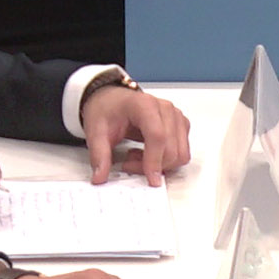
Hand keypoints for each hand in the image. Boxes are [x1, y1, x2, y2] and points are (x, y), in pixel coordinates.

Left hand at [82, 84, 199, 181]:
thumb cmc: (107, 109)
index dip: (155, 160)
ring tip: (138, 156)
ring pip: (180, 154)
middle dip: (152, 166)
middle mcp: (165, 109)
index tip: (150, 179)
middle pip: (171, 148)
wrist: (112, 99)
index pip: (157, 136)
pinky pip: (182, 152)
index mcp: (144, 105)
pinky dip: (166, 160)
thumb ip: (99, 155)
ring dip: (161, 164)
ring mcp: (176, 117)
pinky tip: (147, 152)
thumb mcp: (96, 131)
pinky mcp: (180, 126)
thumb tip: (100, 177)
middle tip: (129, 164)